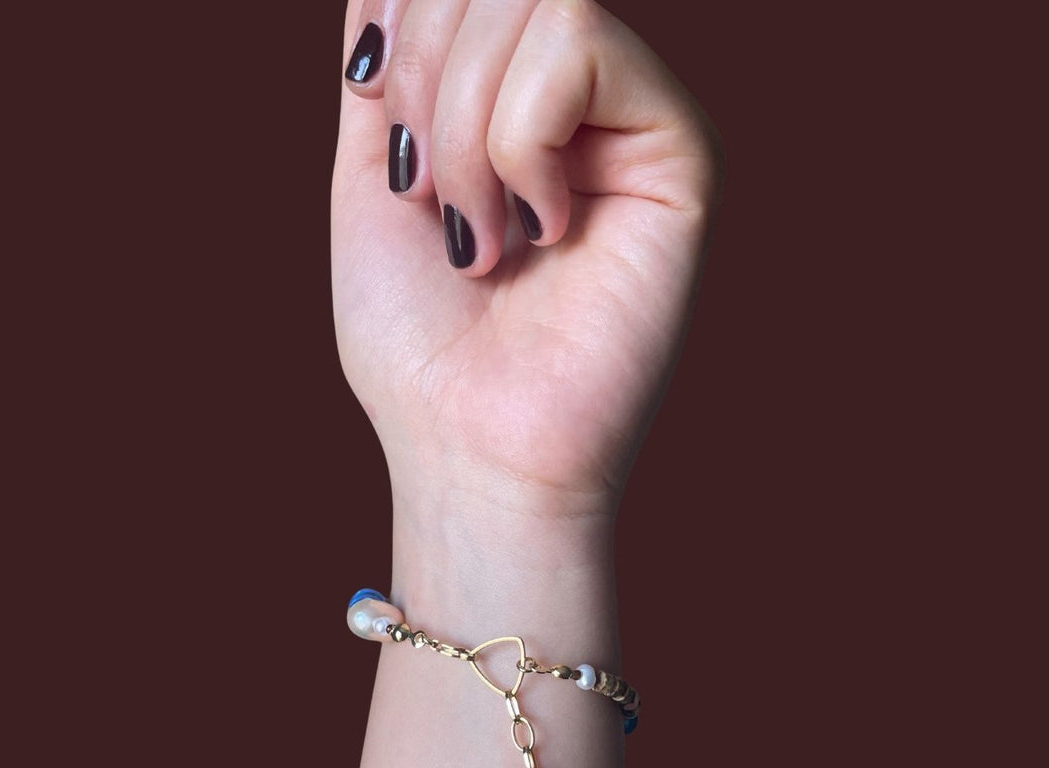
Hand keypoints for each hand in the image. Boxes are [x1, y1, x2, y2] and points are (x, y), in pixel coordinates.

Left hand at [332, 0, 722, 527]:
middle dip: (422, 80)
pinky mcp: (679, 151)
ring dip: (465, 129)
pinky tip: (545, 231)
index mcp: (508, 96)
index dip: (400, 39)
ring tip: (483, 237)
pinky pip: (574, 49)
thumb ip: (388, 60)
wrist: (470, 445)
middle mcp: (578, 98)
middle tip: (430, 198)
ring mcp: (631, 120)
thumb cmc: (419, 342)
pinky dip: (519, 146)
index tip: (395, 159)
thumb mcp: (368, 177)